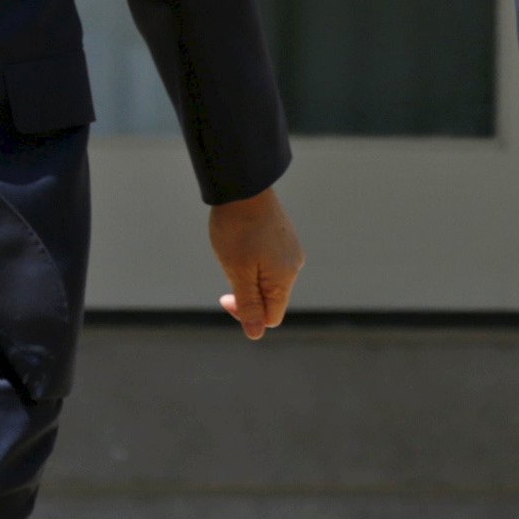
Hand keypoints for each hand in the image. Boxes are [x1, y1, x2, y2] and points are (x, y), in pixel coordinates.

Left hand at [209, 189, 304, 339]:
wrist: (243, 185)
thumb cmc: (237, 230)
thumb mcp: (238, 272)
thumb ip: (249, 304)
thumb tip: (256, 334)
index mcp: (285, 278)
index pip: (270, 317)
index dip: (246, 315)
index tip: (225, 295)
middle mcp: (294, 265)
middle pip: (270, 298)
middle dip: (246, 292)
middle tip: (228, 268)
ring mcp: (291, 249)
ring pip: (268, 279)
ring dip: (248, 274)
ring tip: (234, 250)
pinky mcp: (284, 236)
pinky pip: (270, 261)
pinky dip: (253, 259)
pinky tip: (242, 240)